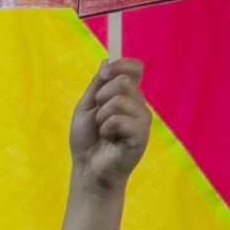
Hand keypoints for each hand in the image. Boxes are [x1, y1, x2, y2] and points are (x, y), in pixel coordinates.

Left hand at [70, 57, 149, 193]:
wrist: (88, 168)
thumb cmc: (87, 140)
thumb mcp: (87, 107)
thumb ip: (97, 85)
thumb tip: (107, 61)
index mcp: (127, 95)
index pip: (134, 68)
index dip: (120, 65)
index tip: (104, 74)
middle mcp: (138, 104)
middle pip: (123, 81)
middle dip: (101, 97)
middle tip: (98, 116)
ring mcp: (142, 119)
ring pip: (119, 100)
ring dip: (102, 116)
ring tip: (103, 131)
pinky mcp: (142, 134)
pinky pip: (118, 119)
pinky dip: (106, 129)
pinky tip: (110, 139)